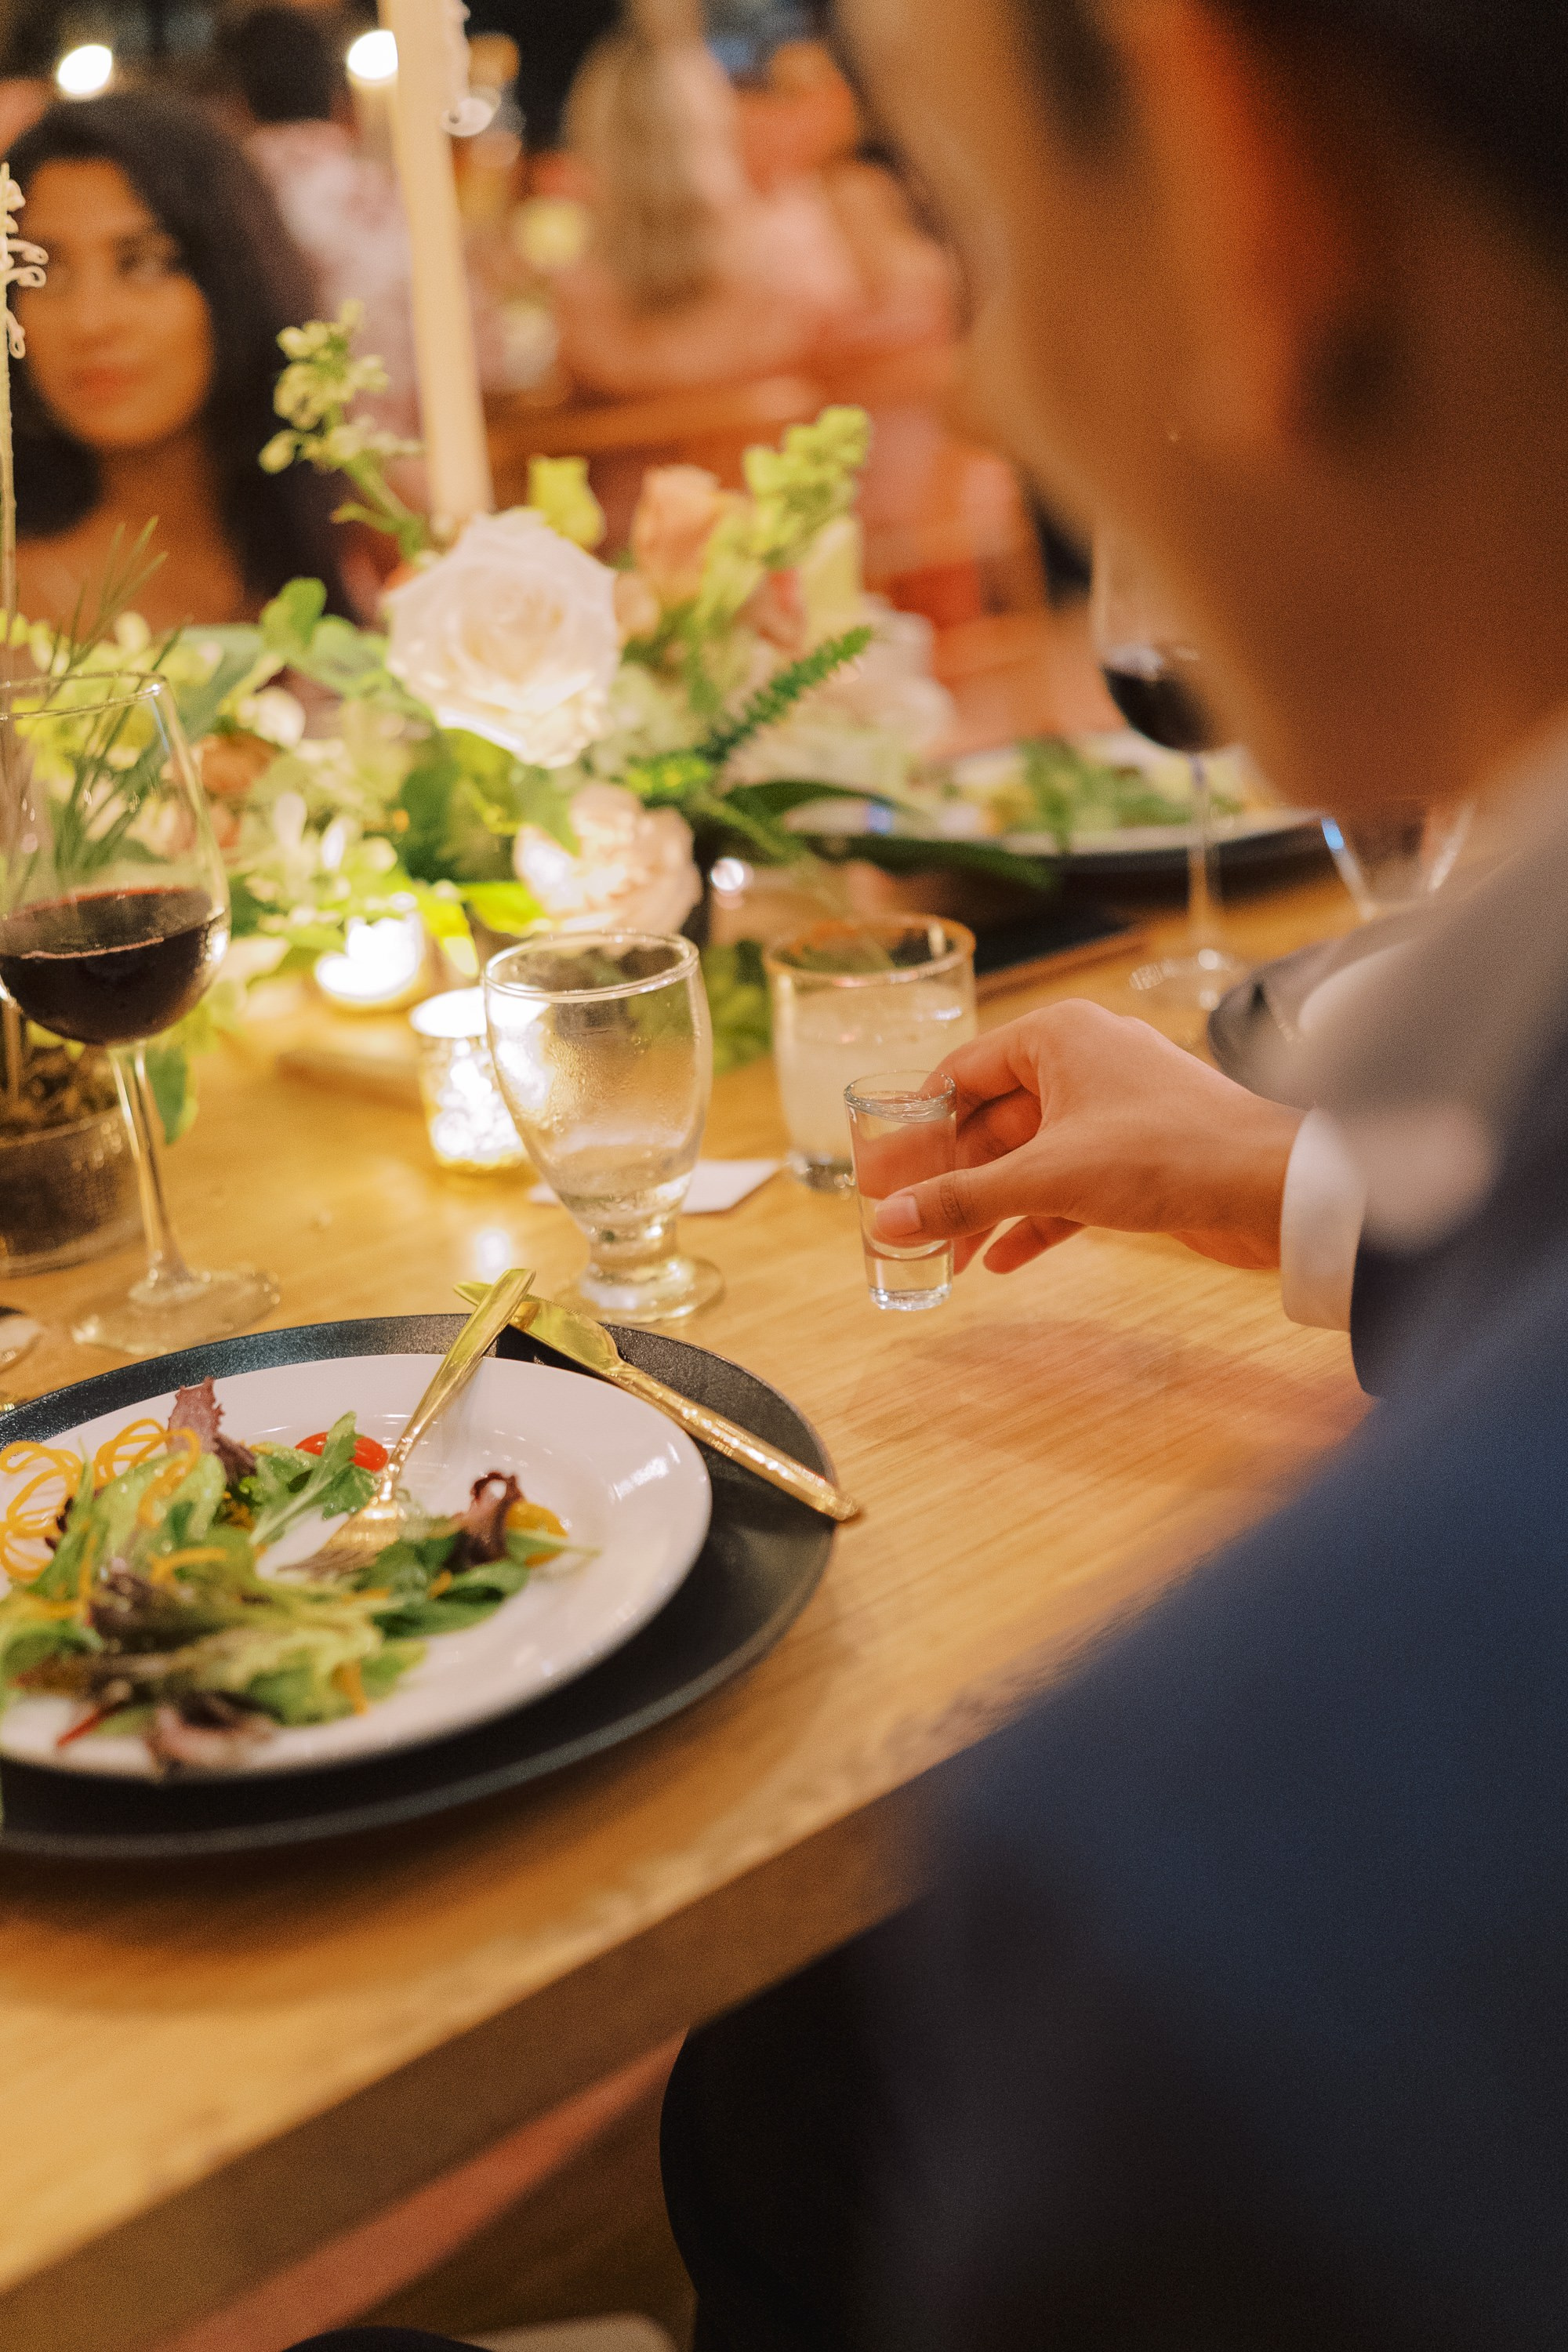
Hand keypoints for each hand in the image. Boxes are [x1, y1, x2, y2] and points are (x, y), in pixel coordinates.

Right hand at [870, 1000, 1301, 1274]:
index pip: (962, 1072)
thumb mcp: (1047, 1177)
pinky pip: (1067, 1185)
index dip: (916, 1124)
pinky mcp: (1137, 1158)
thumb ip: (963, 1199)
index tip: (882, 1169)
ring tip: (949, 1256)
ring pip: (1029, 1157)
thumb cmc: (1167, 1153)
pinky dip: (1035, 1219)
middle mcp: (1084, 1063)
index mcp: (1058, 1037)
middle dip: (951, 1177)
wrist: (1273, 1189)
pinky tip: (1003, 1262)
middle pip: (992, 1120)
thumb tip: (890, 1221)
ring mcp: (1112, 1112)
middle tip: (906, 1220)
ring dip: (989, 1205)